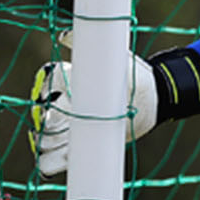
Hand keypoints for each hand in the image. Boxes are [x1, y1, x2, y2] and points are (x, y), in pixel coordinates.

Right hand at [27, 55, 158, 175]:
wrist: (154, 97)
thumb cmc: (134, 73)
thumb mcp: (118, 55)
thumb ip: (97, 44)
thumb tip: (62, 35)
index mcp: (72, 80)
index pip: (49, 84)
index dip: (46, 90)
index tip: (50, 96)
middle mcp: (69, 103)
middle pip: (45, 115)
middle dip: (45, 121)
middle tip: (55, 125)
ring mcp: (74, 125)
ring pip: (48, 138)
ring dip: (46, 143)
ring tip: (53, 146)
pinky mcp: (84, 144)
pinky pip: (60, 159)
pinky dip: (50, 163)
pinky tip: (50, 164)